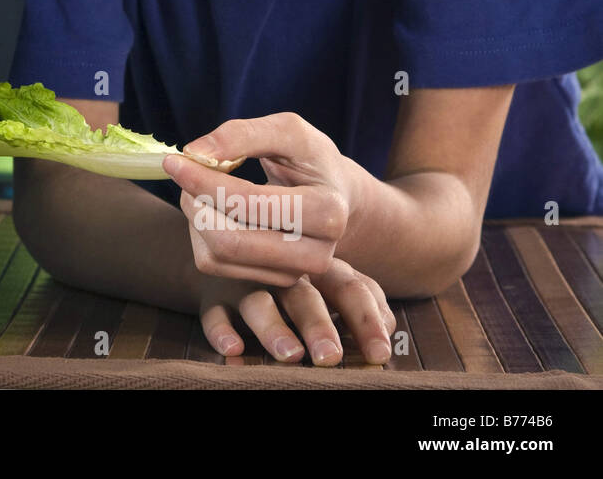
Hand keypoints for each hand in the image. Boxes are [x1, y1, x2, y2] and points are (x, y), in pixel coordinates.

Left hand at [165, 112, 363, 286]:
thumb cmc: (308, 158)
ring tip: (199, 190)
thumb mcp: (288, 131)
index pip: (249, 203)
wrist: (334, 193)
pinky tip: (211, 211)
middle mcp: (316, 254)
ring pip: (217, 257)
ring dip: (195, 218)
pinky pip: (214, 265)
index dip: (204, 181)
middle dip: (195, 203)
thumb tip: (194, 152)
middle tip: (184, 174)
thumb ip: (243, 134)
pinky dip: (200, 235)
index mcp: (328, 212)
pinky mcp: (272, 281)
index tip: (174, 161)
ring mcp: (294, 274)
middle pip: (230, 242)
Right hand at [197, 258, 396, 365]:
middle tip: (331, 357)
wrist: (231, 246)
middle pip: (302, 295)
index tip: (379, 354)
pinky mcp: (214, 294)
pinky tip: (233, 350)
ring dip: (273, 328)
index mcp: (319, 266)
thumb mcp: (330, 284)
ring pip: (257, 301)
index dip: (365, 320)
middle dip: (318, 326)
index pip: (348, 287)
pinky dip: (220, 331)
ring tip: (289, 355)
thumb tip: (388, 327)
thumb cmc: (297, 280)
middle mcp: (282, 271)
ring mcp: (245, 280)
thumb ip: (362, 302)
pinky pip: (214, 312)